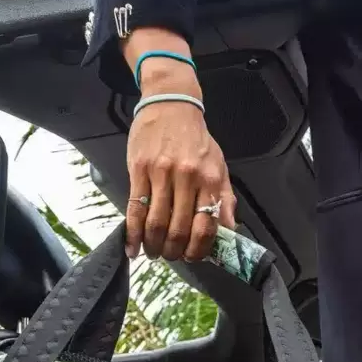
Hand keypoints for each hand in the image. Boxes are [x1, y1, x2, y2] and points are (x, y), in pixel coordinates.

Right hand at [125, 61, 235, 261]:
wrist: (171, 105)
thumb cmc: (195, 138)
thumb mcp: (219, 165)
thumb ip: (225, 198)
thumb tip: (229, 230)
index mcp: (210, 179)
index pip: (206, 226)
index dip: (198, 249)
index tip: (192, 256)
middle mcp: (187, 177)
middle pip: (179, 229)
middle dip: (174, 251)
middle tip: (171, 256)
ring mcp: (161, 174)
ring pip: (156, 223)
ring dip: (154, 246)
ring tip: (154, 253)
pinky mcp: (139, 170)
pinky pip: (135, 209)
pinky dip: (133, 234)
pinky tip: (133, 248)